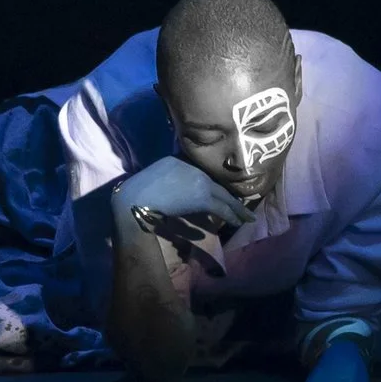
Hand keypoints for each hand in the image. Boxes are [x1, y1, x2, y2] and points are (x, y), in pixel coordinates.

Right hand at [115, 157, 254, 230]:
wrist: (135, 199)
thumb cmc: (139, 192)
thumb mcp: (155, 178)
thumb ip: (171, 178)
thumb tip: (183, 192)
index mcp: (179, 160)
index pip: (204, 174)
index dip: (216, 185)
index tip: (224, 193)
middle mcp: (192, 167)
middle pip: (217, 184)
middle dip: (232, 198)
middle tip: (245, 206)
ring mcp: (199, 181)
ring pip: (223, 197)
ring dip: (236, 209)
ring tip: (245, 217)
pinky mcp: (202, 197)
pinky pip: (221, 208)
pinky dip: (232, 215)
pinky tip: (239, 222)